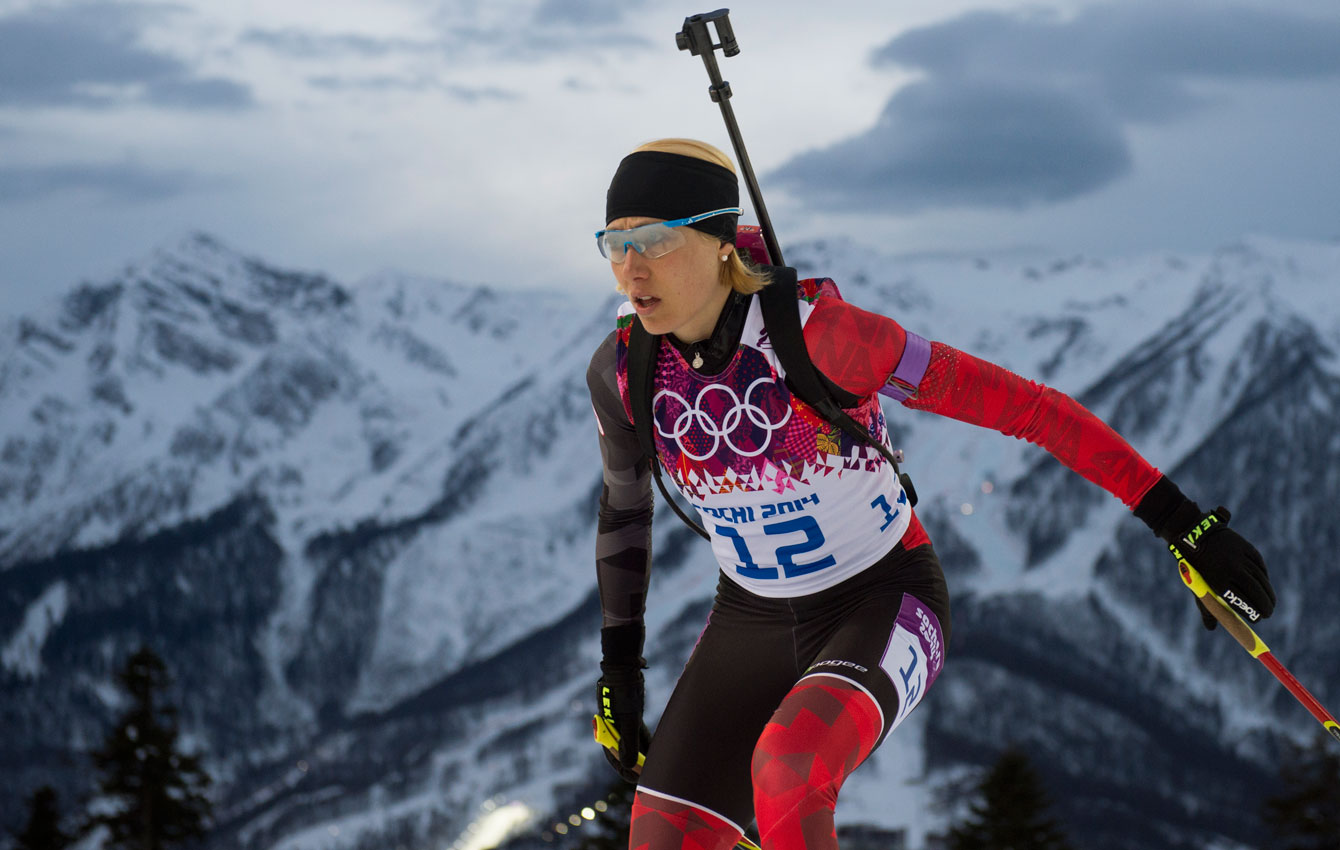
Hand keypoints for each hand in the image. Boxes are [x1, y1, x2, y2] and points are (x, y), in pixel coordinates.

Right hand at [597, 624, 648, 782]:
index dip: (630, 773)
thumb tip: (630, 766)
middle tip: (654, 777)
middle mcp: (611, 732)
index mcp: (606, 735)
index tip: (643, 782)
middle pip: (625, 756)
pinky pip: (638, 736)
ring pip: (632, 746)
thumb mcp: (628, 719)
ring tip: (658, 767)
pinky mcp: (629, 719)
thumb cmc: (623, 694)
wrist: (622, 670)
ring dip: (642, 756)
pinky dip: (645, 744)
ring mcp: (620, 726)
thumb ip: (629, 743)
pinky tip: (657, 751)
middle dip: (638, 767)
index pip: (617, 761)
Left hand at [1135, 478, 1275, 630]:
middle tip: (1268, 614)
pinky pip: (1260, 567)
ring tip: (1270, 603)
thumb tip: (1211, 628)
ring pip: (1261, 580)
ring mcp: (1240, 558)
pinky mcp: (1247, 548)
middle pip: (1255, 593)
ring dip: (1268, 593)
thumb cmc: (1195, 566)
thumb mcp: (1197, 586)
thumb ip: (1206, 607)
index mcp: (1217, 581)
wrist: (1194, 535)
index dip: (1252, 613)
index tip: (1258, 620)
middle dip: (1265, 606)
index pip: (1241, 603)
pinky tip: (1265, 585)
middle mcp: (1231, 569)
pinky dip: (1264, 578)